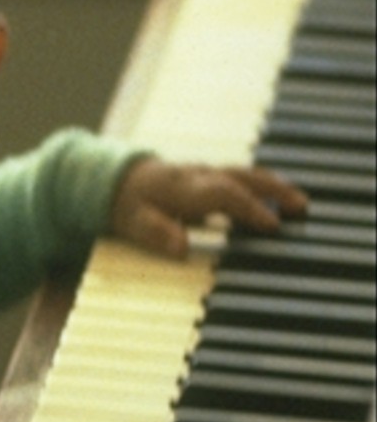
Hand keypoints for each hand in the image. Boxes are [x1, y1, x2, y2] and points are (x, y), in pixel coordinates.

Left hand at [111, 158, 307, 259]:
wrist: (119, 180)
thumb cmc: (129, 206)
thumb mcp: (133, 224)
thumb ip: (157, 234)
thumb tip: (181, 248)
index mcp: (184, 188)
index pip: (224, 194)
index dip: (250, 208)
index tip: (272, 225)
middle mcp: (200, 176)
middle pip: (243, 177)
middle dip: (274, 190)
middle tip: (302, 207)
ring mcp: (209, 173)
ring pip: (247, 175)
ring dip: (275, 187)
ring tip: (302, 204)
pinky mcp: (213, 177)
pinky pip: (243, 179)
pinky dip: (265, 188)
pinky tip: (283, 202)